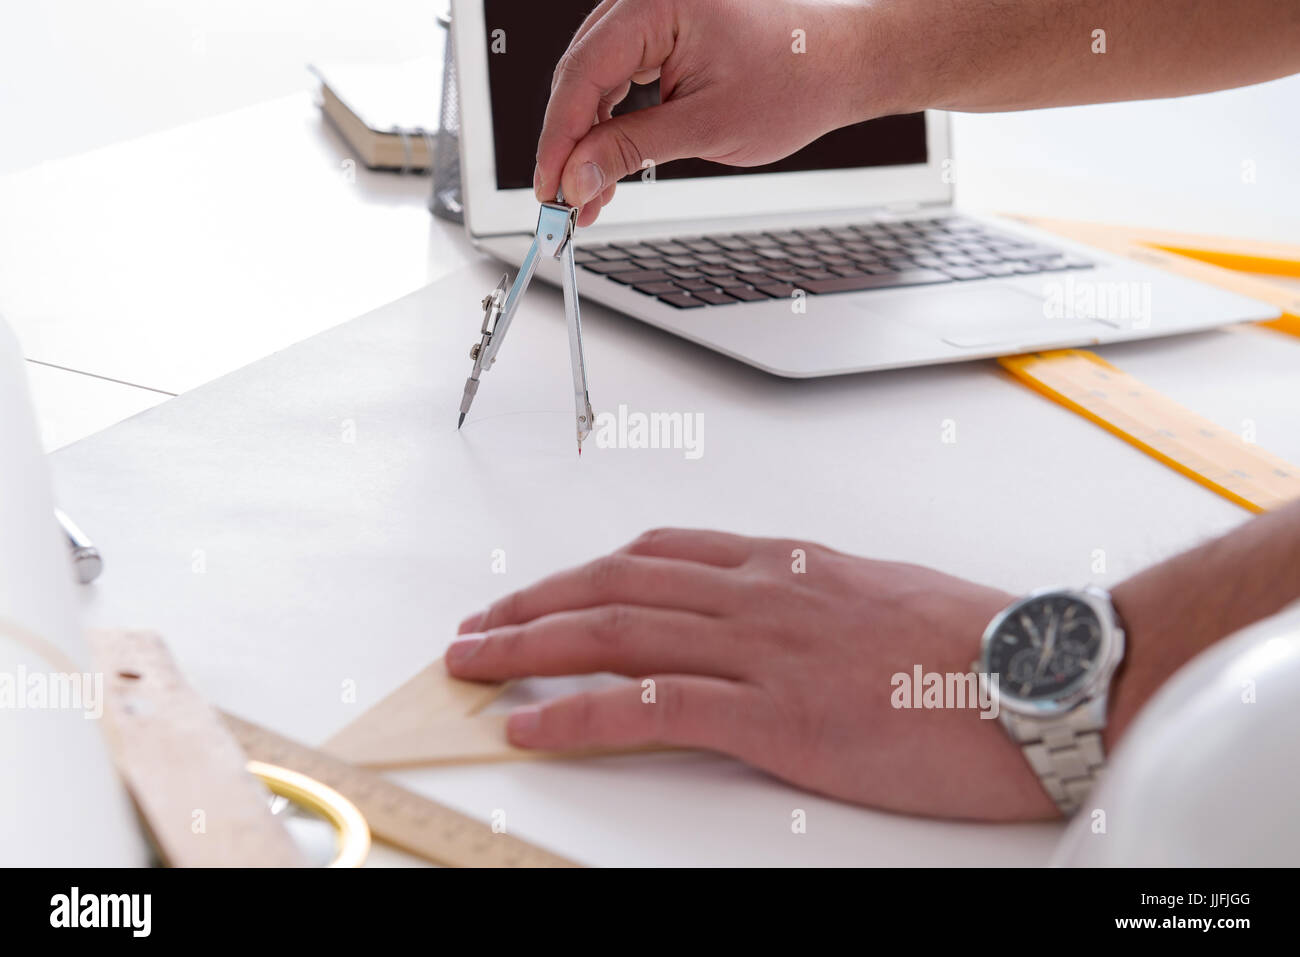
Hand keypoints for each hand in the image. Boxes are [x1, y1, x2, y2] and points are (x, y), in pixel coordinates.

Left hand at [448, 528, 1059, 820]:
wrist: (1040, 677)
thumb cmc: (974, 641)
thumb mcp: (879, 595)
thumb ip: (812, 596)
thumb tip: (776, 609)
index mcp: (786, 565)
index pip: (657, 553)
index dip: (583, 571)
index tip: (542, 590)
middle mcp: (760, 594)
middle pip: (615, 584)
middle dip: (533, 605)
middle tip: (477, 627)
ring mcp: (763, 651)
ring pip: (616, 633)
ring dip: (530, 648)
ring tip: (473, 664)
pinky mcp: (776, 717)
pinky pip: (652, 708)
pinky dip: (578, 714)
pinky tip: (531, 725)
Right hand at [534, 0, 885, 225]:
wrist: (840, 64)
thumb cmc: (795, 81)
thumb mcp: (706, 126)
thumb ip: (631, 150)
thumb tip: (576, 177)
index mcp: (659, 2)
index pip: (582, 74)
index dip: (557, 139)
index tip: (547, 188)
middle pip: (580, 75)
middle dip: (568, 145)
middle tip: (562, 202)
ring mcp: (653, 11)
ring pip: (594, 80)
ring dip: (586, 139)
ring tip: (587, 195)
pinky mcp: (661, 29)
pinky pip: (617, 76)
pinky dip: (609, 122)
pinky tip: (605, 163)